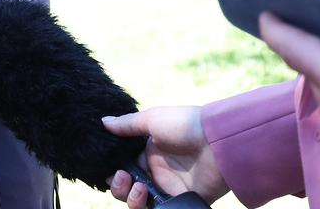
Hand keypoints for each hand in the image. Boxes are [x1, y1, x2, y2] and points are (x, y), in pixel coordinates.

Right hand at [102, 107, 228, 207]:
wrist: (216, 142)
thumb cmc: (185, 125)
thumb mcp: (152, 119)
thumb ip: (127, 125)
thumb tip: (103, 121)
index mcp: (148, 152)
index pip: (123, 166)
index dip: (112, 169)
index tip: (107, 168)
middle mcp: (156, 171)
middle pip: (127, 187)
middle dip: (118, 185)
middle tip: (122, 177)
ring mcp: (167, 187)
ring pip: (139, 202)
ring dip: (130, 197)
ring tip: (138, 188)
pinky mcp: (180, 200)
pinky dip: (145, 207)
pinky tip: (144, 195)